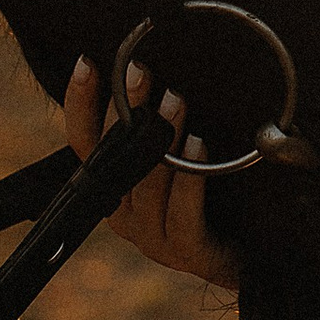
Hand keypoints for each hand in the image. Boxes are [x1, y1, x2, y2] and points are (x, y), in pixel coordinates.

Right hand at [62, 52, 239, 287]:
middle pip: (115, 157)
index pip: (82, 143)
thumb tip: (150, 69)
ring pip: (148, 183)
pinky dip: (189, 181)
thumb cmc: (204, 199)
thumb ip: (155, 129)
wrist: (239, 256)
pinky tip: (200, 147)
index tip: (88, 63)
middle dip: (126, 110)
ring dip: (163, 139)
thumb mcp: (172, 160)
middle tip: (140, 71)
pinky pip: (183, 214)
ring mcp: (152, 236)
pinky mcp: (185, 250)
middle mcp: (122, 213)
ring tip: (176, 100)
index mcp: (111, 188)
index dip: (80, 104)